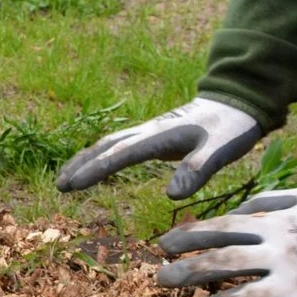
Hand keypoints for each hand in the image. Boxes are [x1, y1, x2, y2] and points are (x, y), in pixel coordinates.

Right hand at [57, 97, 264, 197]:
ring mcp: (150, 131)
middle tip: (59, 186)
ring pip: (109, 144)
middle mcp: (149, 131)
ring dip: (86, 160)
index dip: (95, 170)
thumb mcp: (221, 150)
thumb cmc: (231, 128)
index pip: (120, 154)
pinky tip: (97, 166)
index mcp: (160, 135)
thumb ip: (197, 170)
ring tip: (66, 179)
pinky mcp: (155, 135)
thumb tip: (171, 195)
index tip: (72, 185)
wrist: (238, 101)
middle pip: (105, 146)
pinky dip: (101, 156)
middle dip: (80, 165)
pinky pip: (120, 146)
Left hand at [154, 188, 296, 296]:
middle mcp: (275, 254)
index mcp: (272, 225)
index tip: (164, 246)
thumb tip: (236, 212)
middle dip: (185, 273)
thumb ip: (267, 202)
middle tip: (160, 281)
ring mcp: (291, 284)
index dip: (188, 237)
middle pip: (219, 264)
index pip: (219, 229)